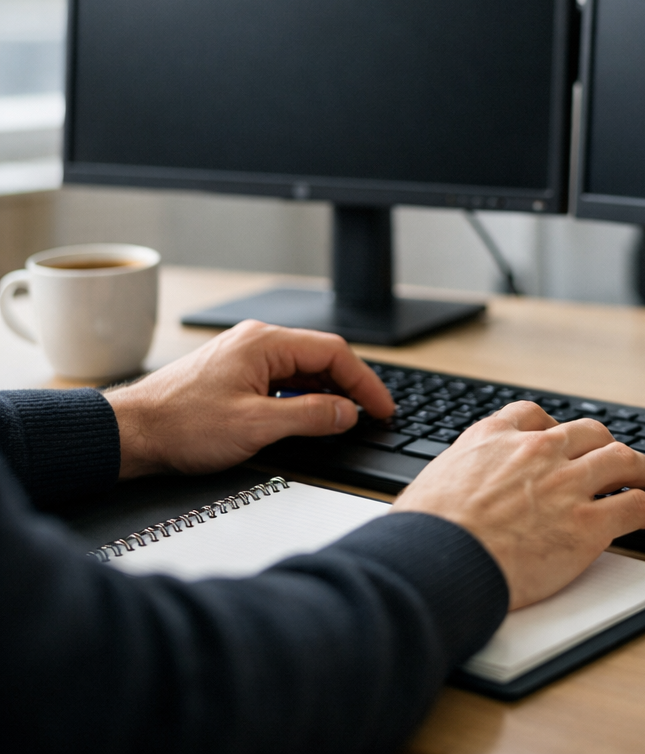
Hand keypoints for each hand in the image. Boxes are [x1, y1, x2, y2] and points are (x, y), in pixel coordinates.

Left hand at [105, 320, 393, 478]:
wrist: (130, 434)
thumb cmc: (181, 426)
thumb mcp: (256, 426)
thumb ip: (310, 416)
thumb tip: (347, 413)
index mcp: (265, 343)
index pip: (334, 352)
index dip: (365, 382)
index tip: (382, 408)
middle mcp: (256, 342)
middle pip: (321, 357)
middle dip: (350, 386)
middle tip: (372, 415)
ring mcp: (244, 356)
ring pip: (302, 368)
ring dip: (327, 392)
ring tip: (346, 419)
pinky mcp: (235, 374)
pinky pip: (282, 378)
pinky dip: (303, 395)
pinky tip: (309, 415)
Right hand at [392, 402, 644, 608]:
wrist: (438, 561)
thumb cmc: (426, 531)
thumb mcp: (433, 480)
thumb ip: (458, 476)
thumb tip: (451, 492)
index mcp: (494, 438)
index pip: (532, 415)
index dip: (553, 425)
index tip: (559, 434)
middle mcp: (536, 452)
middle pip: (588, 433)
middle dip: (606, 442)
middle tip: (615, 455)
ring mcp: (566, 485)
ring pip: (621, 461)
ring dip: (644, 467)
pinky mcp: (588, 525)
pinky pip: (637, 506)